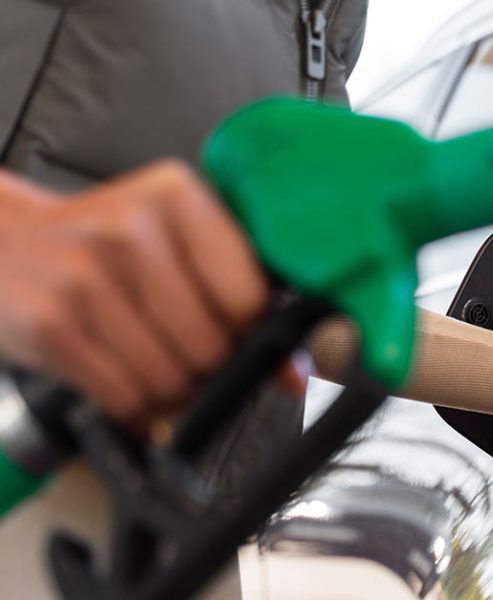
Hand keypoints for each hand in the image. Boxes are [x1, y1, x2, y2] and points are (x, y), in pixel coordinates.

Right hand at [0, 161, 268, 426]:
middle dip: (208, 367)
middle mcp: (132, 230)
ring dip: (171, 391)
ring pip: (172, 379)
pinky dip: (135, 406)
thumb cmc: (101, 243)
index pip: (250, 296)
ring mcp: (86, 278)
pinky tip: (122, 377)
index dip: (250, 330)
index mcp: (177, 196)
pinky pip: (126, 397)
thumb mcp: (173, 241)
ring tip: (151, 362)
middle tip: (186, 352)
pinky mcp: (52, 325)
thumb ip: (240, 295)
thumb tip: (295, 374)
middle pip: (213, 345)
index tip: (234, 330)